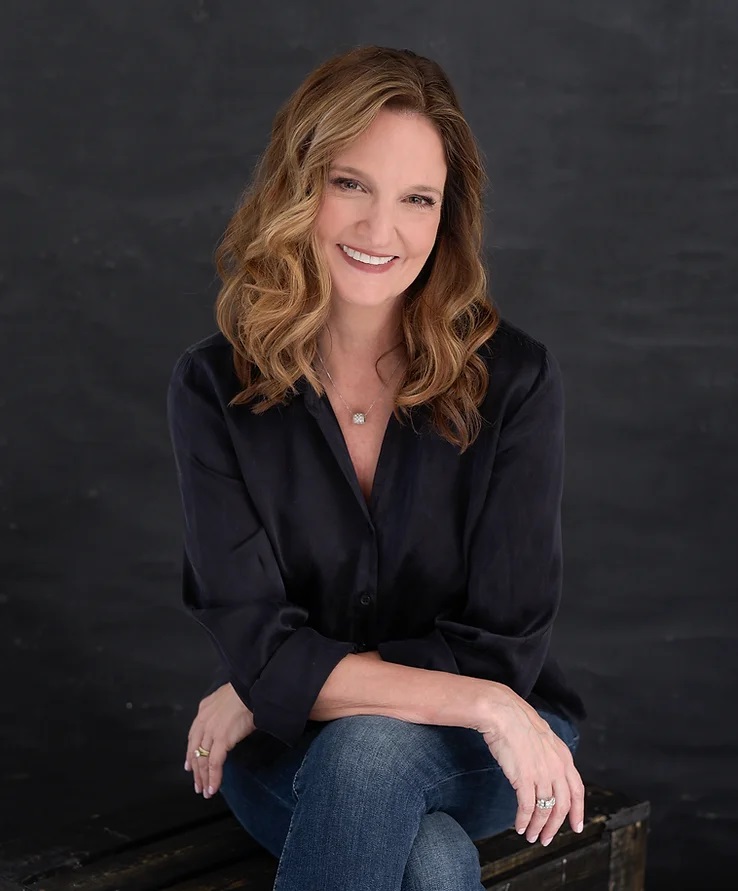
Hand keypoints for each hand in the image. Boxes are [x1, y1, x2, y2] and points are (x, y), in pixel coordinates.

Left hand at [184, 682, 255, 798]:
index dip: (191, 753)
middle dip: (196, 770)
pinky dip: (213, 778)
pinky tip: (213, 788)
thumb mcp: (227, 698)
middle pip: (195, 750)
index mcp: (204, 710)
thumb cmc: (246, 692)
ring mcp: (211, 731)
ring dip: (203, 778)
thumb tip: (227, 721)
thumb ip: (221, 711)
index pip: (193, 736)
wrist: (252, 689)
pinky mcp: (221, 740)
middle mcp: (203, 722)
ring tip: (205, 791)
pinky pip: (214, 764)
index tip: (190, 765)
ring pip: (203, 760)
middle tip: (197, 784)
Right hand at [474, 684, 584, 845]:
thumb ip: (548, 755)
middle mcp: (557, 767)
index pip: (577, 790)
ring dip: (538, 827)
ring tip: (530, 836)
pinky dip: (524, 821)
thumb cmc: (516, 720)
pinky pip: (527, 808)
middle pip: (562, 806)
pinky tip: (519, 826)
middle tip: (547, 838)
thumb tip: (545, 769)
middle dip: (555, 826)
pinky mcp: (524, 778)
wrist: (501, 712)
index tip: (576, 826)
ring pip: (546, 810)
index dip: (578, 811)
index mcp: (563, 756)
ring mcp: (542, 773)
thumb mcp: (542, 736)